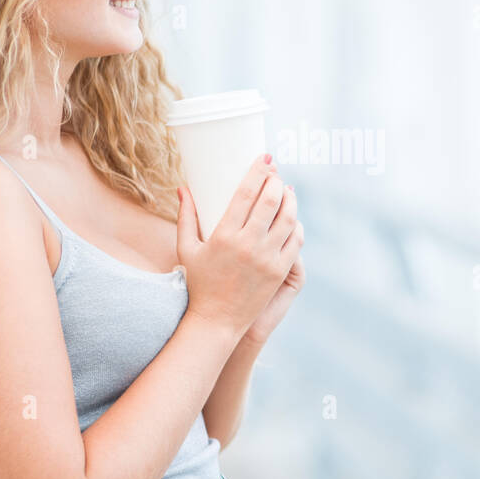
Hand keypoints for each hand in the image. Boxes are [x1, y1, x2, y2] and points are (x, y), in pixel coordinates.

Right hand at [177, 154, 303, 339]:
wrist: (216, 320)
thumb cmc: (198, 283)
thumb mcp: (186, 249)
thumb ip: (186, 216)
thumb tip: (182, 188)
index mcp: (224, 235)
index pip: (247, 193)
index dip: (258, 171)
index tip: (265, 158)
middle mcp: (247, 245)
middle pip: (271, 201)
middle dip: (276, 181)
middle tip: (276, 173)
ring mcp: (266, 259)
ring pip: (288, 218)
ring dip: (290, 199)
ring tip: (287, 191)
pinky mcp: (279, 272)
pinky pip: (295, 241)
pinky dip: (297, 225)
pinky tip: (293, 218)